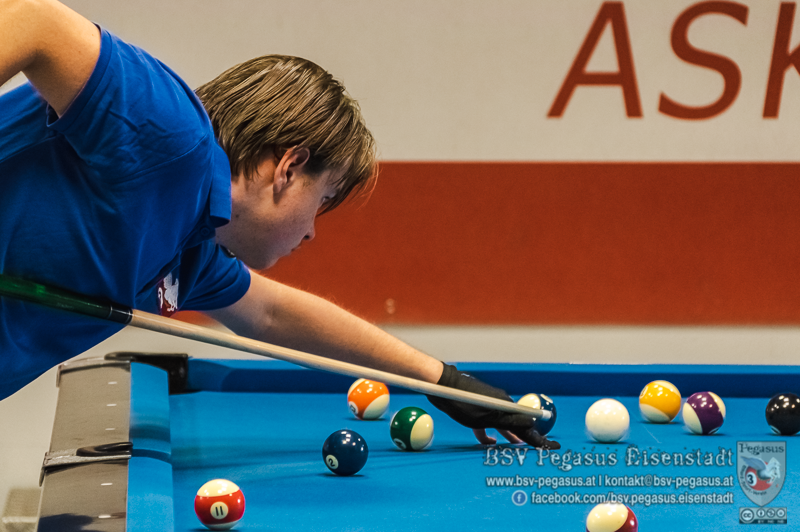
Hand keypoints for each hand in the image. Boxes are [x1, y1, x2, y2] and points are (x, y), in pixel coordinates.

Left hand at [426, 363, 560, 449]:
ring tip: (515, 447)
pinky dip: (490, 433)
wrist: (443, 386)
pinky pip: (488, 423)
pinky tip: (490, 441)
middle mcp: (502, 405)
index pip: (528, 426)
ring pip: (503, 424)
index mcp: (507, 407)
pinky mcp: (478, 407)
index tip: (554, 445)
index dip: (540, 438)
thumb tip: (531, 424)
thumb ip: (509, 422)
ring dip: (509, 436)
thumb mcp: (487, 417)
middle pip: (517, 425)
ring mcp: (490, 406)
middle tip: (539, 447)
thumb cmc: (464, 402)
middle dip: (527, 437)